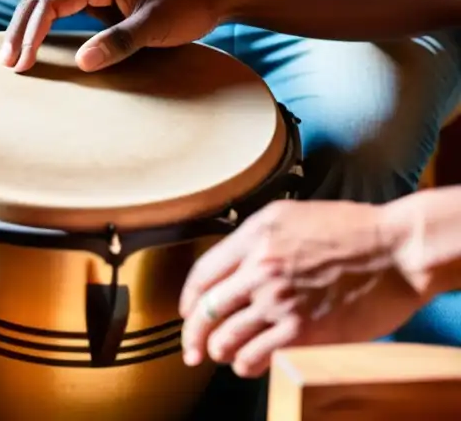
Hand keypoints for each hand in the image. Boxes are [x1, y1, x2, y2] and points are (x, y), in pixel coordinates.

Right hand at [0, 0, 224, 72]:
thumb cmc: (188, 5)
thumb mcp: (156, 27)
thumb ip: (119, 43)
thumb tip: (81, 63)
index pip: (49, 2)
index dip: (31, 34)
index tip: (22, 64)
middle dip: (19, 32)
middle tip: (5, 65)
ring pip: (45, 0)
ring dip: (27, 28)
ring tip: (12, 59)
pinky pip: (59, 3)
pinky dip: (42, 24)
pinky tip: (31, 44)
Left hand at [179, 200, 419, 378]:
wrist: (396, 250)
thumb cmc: (351, 229)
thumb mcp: (289, 216)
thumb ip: (253, 239)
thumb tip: (229, 264)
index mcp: (253, 237)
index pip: (202, 274)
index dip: (188, 299)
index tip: (186, 312)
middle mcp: (259, 269)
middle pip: (207, 310)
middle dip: (193, 334)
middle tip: (191, 349)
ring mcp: (280, 302)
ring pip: (227, 339)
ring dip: (220, 352)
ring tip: (224, 355)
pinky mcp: (304, 332)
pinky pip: (258, 357)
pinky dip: (247, 365)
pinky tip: (249, 364)